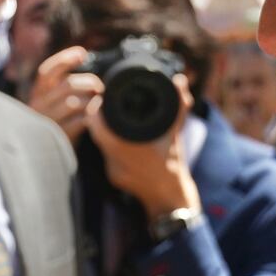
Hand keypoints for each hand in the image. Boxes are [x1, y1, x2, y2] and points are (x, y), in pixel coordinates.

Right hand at [29, 46, 103, 142]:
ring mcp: (48, 122)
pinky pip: (80, 121)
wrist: (45, 158)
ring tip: (99, 103)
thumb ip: (63, 87)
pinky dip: (92, 116)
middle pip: (67, 85)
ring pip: (75, 102)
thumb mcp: (52, 103)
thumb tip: (87, 67)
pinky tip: (96, 117)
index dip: (64, 59)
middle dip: (89, 82)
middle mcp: (38, 106)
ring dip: (92, 100)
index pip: (47, 71)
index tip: (82, 53)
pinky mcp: (59, 137)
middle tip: (100, 87)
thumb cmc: (55, 124)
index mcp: (37, 94)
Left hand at [87, 76, 200, 220]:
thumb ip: (178, 104)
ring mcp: (112, 170)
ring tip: (110, 120)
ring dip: (103, 131)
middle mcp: (114, 159)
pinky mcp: (114, 177)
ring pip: (99, 144)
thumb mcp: (175, 131)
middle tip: (104, 107)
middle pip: (96, 133)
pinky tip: (117, 139)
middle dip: (99, 118)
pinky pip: (105, 156)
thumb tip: (179, 80)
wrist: (171, 195)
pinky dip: (110, 146)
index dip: (96, 109)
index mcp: (123, 146)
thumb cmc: (173, 163)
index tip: (102, 100)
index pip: (96, 123)